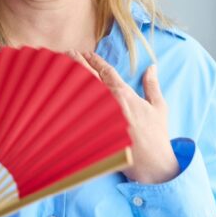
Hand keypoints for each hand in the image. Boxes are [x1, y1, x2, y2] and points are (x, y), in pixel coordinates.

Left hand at [69, 50, 179, 183]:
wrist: (153, 164)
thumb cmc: (157, 136)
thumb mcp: (159, 107)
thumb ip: (152, 85)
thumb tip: (152, 67)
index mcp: (125, 95)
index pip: (107, 71)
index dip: (95, 60)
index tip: (85, 52)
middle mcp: (109, 103)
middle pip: (88, 78)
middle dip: (77, 63)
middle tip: (67, 53)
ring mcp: (98, 118)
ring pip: (78, 94)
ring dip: (68, 80)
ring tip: (58, 69)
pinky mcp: (91, 133)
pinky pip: (74, 116)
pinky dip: (65, 105)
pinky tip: (56, 97)